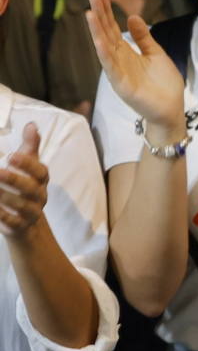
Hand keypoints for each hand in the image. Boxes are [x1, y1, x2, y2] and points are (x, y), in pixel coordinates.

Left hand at [0, 124, 48, 240]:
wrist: (27, 221)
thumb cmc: (25, 185)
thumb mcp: (29, 165)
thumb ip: (30, 146)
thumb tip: (32, 124)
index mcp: (41, 179)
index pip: (40, 171)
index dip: (27, 164)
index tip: (11, 155)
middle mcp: (39, 195)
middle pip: (31, 188)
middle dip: (14, 180)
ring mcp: (31, 212)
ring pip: (22, 206)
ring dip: (6, 198)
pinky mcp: (19, 226)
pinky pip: (12, 222)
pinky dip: (2, 216)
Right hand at [85, 0, 184, 130]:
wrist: (170, 109)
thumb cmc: (163, 84)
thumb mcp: (155, 54)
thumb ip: (143, 37)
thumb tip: (132, 16)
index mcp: (126, 53)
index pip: (112, 28)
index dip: (106, 11)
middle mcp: (118, 61)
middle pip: (106, 33)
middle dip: (99, 14)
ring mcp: (118, 72)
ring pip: (104, 48)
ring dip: (97, 31)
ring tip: (89, 13)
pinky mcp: (122, 85)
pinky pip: (111, 67)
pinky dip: (105, 53)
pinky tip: (100, 40)